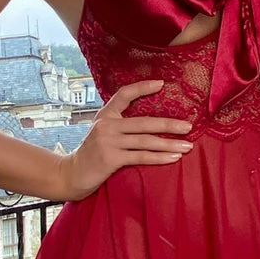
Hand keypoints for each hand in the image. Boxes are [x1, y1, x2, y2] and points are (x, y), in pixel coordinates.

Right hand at [56, 78, 193, 200]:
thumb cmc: (92, 154)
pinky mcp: (110, 158)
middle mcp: (106, 125)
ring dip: (169, 144)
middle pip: (144, 121)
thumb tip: (151, 124)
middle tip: (188, 126)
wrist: (71, 174)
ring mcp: (108, 141)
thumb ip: (120, 125)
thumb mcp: (102, 133)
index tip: (162, 84)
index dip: (142, 87)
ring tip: (187, 145)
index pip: (124, 94)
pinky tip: (174, 157)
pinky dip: (159, 157)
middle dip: (169, 124)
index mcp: (105, 115)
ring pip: (146, 141)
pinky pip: (141, 157)